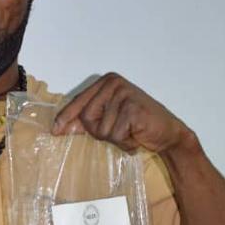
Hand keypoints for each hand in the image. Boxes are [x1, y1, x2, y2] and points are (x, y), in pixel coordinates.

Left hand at [51, 72, 190, 154]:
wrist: (169, 134)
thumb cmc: (138, 126)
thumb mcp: (109, 120)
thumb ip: (87, 121)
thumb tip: (61, 128)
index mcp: (106, 82)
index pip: (79, 101)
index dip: (66, 118)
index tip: (55, 131)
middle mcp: (113, 83)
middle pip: (86, 117)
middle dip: (99, 132)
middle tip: (119, 132)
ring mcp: (123, 94)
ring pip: (101, 129)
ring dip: (115, 139)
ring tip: (130, 133)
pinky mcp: (132, 108)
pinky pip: (115, 135)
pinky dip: (126, 142)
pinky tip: (137, 136)